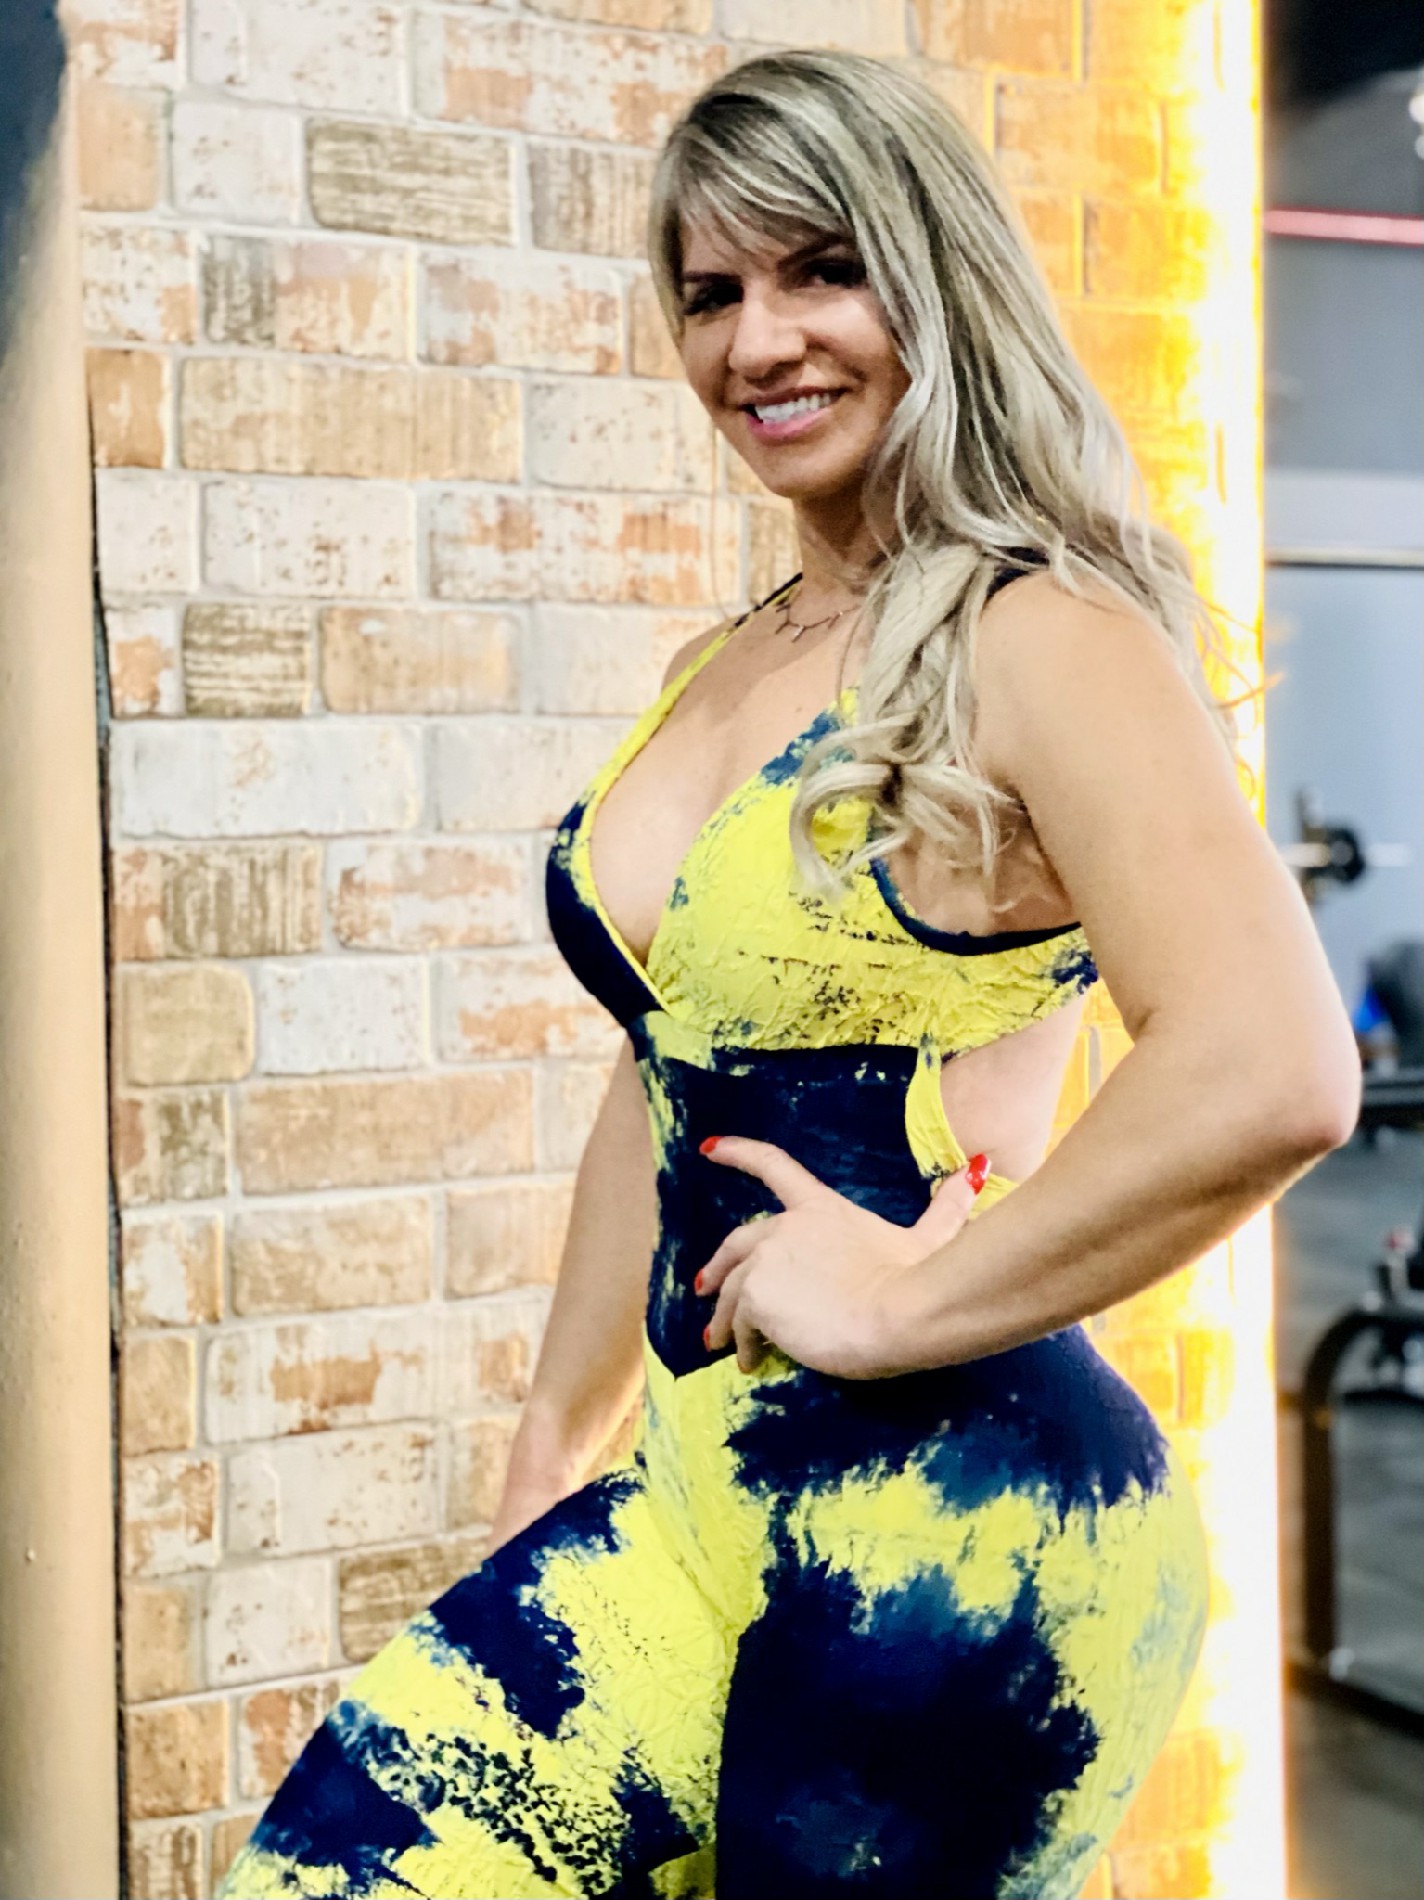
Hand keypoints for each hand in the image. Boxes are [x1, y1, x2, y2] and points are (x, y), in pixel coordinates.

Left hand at [695, 1138, 988, 1379]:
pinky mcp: (757, 1298)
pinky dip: (740, 1343)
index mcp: (821, 1209)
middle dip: (717, 1265)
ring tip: (719, 1343)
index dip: (739, 1153)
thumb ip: (945, 1205)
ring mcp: (767, 1261)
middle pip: (737, 1241)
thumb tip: (977, 1169)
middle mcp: (786, 1227)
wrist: (900, 1313)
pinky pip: (739, 1324)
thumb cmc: (917, 1277)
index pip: (773, 1167)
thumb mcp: (930, 1237)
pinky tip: (749, 1361)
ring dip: (723, 1317)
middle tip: (703, 1287)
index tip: (708, 1148)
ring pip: (732, 1290)